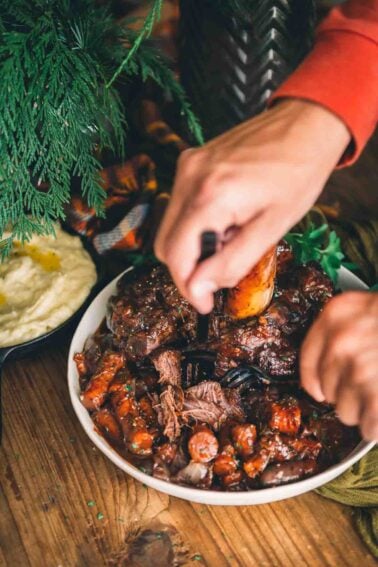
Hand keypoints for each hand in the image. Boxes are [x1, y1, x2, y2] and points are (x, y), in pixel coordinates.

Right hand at [155, 99, 349, 312]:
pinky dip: (195, 224)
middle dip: (189, 268)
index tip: (205, 304)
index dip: (188, 287)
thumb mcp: (272, 229)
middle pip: (164, 244)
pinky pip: (179, 206)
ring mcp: (186, 167)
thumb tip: (198, 289)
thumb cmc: (298, 174)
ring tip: (232, 237)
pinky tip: (226, 219)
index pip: (176, 257)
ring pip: (169, 227)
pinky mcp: (190, 162)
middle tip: (222, 272)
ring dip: (194, 246)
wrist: (304, 124)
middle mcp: (189, 178)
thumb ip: (231, 263)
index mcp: (210, 196)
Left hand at [301, 291, 377, 440]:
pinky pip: (369, 429)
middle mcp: (341, 341)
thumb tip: (331, 366)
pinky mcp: (376, 398)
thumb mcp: (373, 309)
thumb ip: (348, 330)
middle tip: (375, 385)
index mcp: (337, 314)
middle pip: (327, 389)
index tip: (321, 390)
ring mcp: (359, 371)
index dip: (316, 380)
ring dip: (366, 411)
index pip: (308, 359)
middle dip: (350, 394)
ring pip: (344, 412)